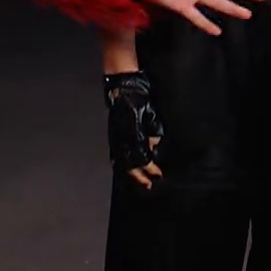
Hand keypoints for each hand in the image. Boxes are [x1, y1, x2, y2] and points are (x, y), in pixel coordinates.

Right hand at [104, 71, 164, 188]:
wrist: (123, 86)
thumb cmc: (139, 97)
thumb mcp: (150, 113)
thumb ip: (153, 131)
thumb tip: (154, 146)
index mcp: (132, 133)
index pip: (141, 157)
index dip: (149, 168)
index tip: (157, 174)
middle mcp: (122, 138)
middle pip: (129, 163)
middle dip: (139, 176)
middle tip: (148, 184)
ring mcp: (115, 136)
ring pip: (122, 161)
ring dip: (131, 172)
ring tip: (138, 180)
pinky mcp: (112, 133)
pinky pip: (117, 153)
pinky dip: (123, 163)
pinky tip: (127, 168)